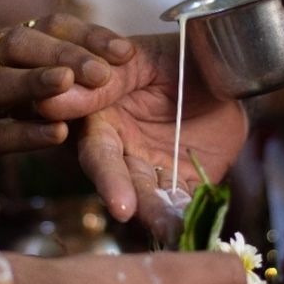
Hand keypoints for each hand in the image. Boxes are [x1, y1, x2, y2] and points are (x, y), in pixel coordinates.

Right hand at [0, 14, 134, 192]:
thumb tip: (120, 64)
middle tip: (107, 72)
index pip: (49, 26)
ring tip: (70, 84)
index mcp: (8, 47)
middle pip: (24, 44)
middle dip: (67, 53)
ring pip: (1, 82)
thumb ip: (59, 70)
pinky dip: (25, 132)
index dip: (88, 35)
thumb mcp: (21, 81)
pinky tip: (57, 134)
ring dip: (37, 81)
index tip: (126, 52)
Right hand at [37, 32, 246, 239]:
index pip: (98, 150)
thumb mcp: (143, 57)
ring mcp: (153, 166)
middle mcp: (123, 147)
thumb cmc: (176, 53)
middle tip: (125, 210)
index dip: (104, 172)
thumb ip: (108, 80)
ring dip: (156, 213)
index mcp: (104, 116)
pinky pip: (183, 201)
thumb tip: (55, 96)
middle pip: (119, 178)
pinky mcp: (184, 179)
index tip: (110, 189)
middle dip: (122, 195)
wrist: (228, 66)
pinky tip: (191, 226)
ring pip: (149, 195)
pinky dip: (187, 214)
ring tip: (169, 229)